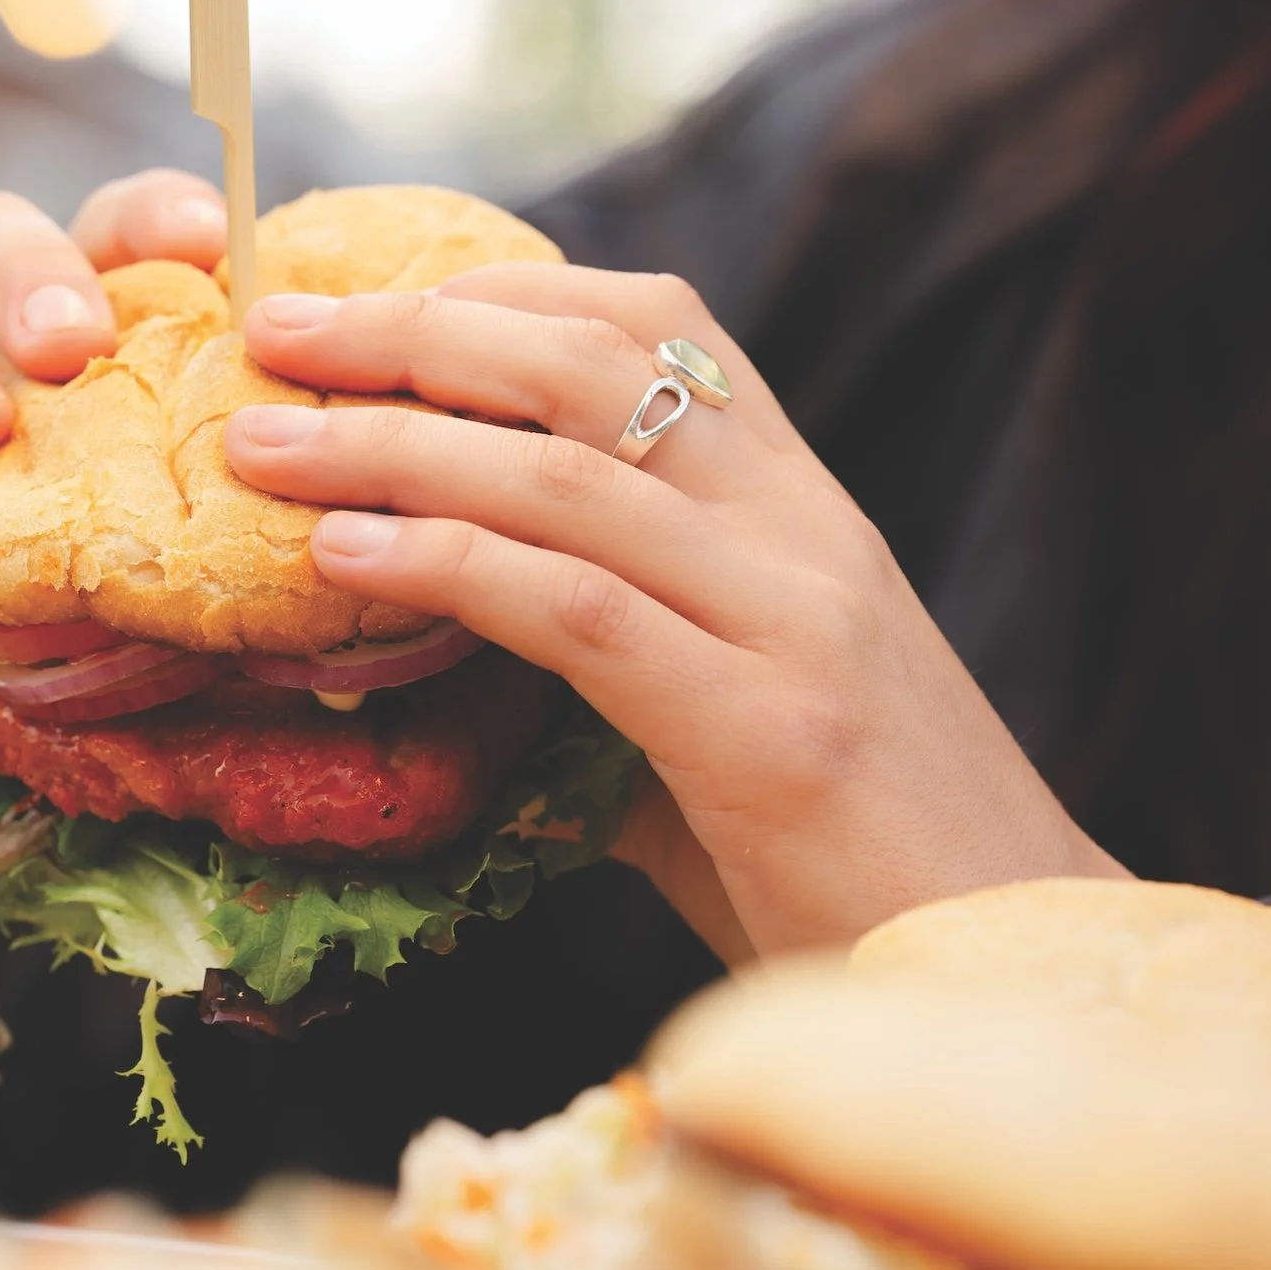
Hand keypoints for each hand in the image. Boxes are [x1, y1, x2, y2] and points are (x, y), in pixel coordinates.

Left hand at [221, 266, 1125, 955]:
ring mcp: (796, 624)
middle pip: (590, 369)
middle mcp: (806, 538)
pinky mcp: (769, 734)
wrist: (1010, 978)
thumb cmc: (852, 860)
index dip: (500, 291)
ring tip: (260, 446)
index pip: (660, 328)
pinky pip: (579, 613)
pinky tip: (343, 558)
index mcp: (802, 514)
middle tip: (273, 332)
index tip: (365, 297)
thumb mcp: (731, 721)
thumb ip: (605, 667)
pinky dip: (449, 566)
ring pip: (568, 478)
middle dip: (414, 333)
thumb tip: (427, 660)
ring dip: (391, 445)